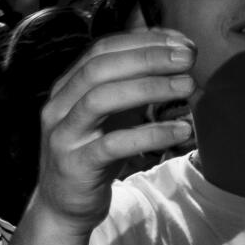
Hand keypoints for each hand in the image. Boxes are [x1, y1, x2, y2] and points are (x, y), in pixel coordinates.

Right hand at [30, 30, 196, 233]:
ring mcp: (63, 136)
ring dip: (149, 88)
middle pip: (98, 68)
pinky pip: (114, 145)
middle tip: (187, 59)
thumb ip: (130, 84)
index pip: (100, 50)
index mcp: (65, 88)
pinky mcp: (75, 165)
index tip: (181, 43)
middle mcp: (58, 107)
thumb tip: (173, 52)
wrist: (62, 203)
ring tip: (186, 86)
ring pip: (101, 100)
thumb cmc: (92, 152)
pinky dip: (151, 134)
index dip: (142, 41)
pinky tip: (180, 130)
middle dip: (147, 58)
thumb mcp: (109, 113)